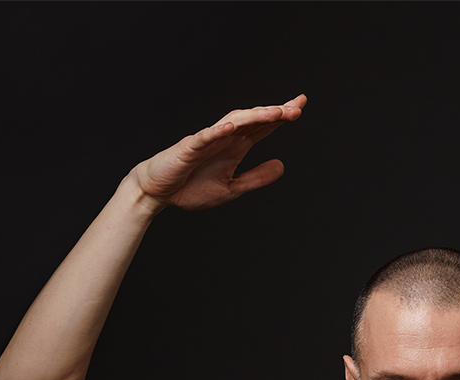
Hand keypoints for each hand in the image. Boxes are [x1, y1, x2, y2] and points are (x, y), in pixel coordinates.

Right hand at [130, 96, 306, 212]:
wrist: (159, 192)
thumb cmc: (192, 187)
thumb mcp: (233, 187)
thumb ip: (257, 177)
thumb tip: (282, 166)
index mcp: (236, 147)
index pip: (263, 128)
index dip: (281, 117)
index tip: (300, 107)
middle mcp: (224, 138)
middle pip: (253, 120)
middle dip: (275, 113)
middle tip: (297, 107)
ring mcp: (207, 141)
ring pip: (233, 123)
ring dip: (254, 116)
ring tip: (275, 113)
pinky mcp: (188, 149)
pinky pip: (204, 137)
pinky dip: (217, 131)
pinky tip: (232, 127)